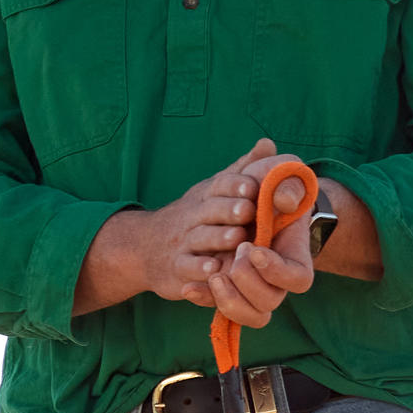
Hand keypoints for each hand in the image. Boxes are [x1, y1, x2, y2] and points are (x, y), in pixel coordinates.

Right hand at [75, 139, 275, 316]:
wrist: (144, 247)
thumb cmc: (194, 217)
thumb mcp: (213, 190)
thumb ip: (242, 170)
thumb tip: (267, 143)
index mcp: (205, 196)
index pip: (219, 185)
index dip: (235, 185)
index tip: (252, 186)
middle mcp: (193, 217)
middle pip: (210, 210)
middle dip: (228, 210)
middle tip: (247, 210)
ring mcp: (183, 242)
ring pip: (200, 238)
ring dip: (218, 238)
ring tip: (236, 238)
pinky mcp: (177, 268)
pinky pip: (186, 267)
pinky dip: (198, 269)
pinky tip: (213, 269)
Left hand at [197, 197, 322, 330]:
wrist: (242, 201)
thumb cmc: (269, 189)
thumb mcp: (282, 176)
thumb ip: (289, 185)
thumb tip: (285, 202)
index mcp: (294, 258)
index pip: (298, 280)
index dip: (277, 271)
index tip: (255, 250)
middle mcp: (274, 280)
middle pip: (268, 302)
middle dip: (248, 280)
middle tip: (237, 252)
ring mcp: (249, 288)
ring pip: (247, 314)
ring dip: (229, 298)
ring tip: (214, 273)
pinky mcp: (226, 289)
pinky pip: (218, 309)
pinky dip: (203, 300)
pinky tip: (189, 287)